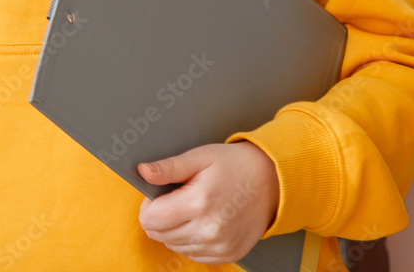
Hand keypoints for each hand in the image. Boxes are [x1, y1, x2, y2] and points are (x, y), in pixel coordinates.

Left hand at [137, 142, 279, 264]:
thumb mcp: (199, 157)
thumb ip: (168, 167)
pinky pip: (192, 254)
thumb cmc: (234, 165)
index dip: (148, 204)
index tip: (160, 193)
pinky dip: (191, 239)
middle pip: (159, 235)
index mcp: (199, 202)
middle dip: (161, 215)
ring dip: (175, 229)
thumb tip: (143, 172)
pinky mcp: (226, 255)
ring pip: (173, 246)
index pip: (150, 219)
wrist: (270, 182)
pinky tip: (203, 220)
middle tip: (178, 196)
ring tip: (194, 206)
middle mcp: (208, 230)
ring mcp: (218, 246)